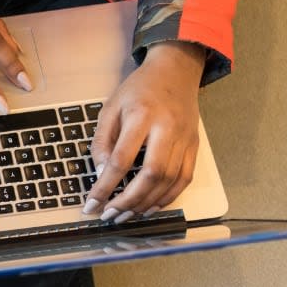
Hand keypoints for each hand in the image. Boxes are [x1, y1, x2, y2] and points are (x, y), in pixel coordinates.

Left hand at [83, 41, 205, 222]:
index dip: (105, 187)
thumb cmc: (139, 89)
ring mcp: (185, 138)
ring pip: (169, 181)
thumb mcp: (110, 108)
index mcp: (142, 116)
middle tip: (109, 216)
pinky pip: (184, 179)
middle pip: (151, 175)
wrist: (176, 70)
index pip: (122, 160)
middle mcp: (167, 128)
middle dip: (128, 201)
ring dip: (146, 204)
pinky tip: (150, 207)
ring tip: (125, 215)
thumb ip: (102, 141)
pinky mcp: (194, 146)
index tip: (92, 205)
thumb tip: (101, 174)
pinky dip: (167, 198)